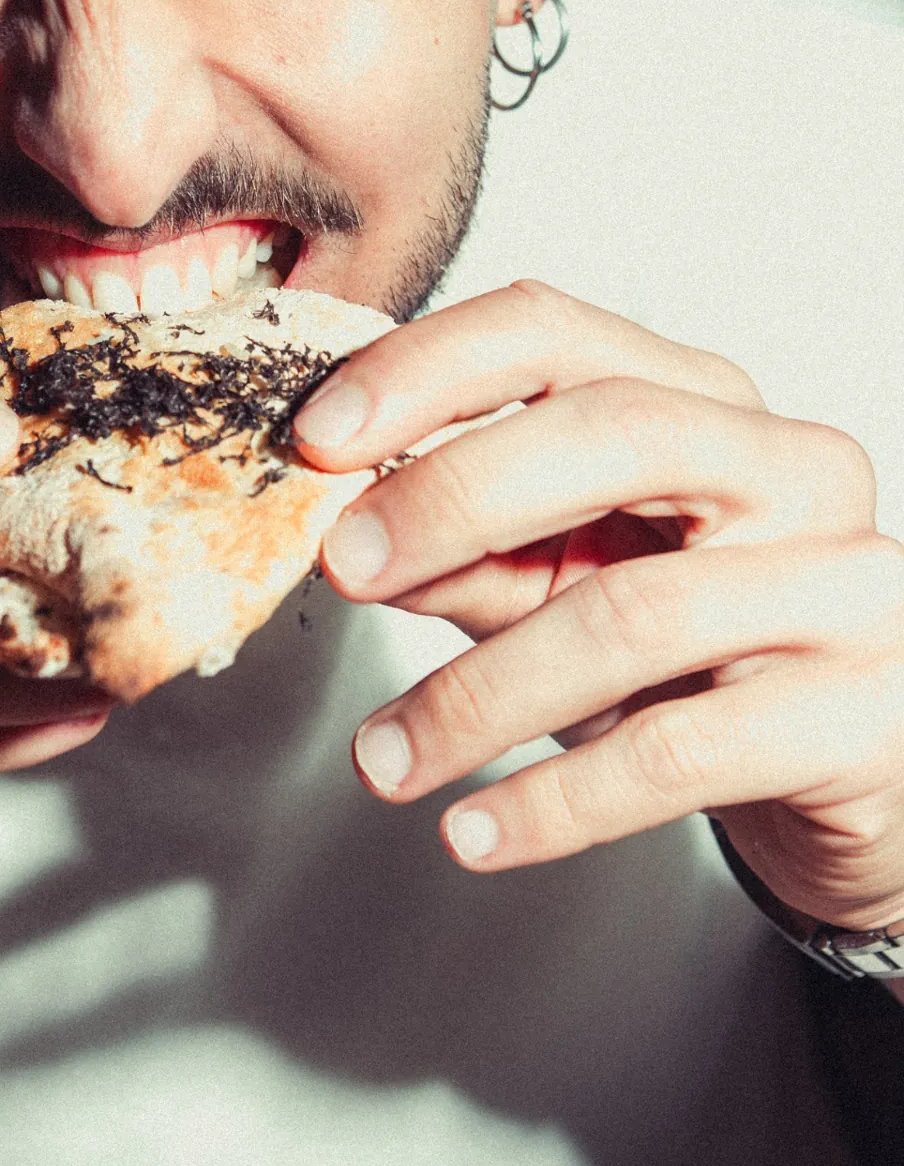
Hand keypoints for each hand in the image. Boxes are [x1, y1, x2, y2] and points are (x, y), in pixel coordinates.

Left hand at [294, 281, 903, 936]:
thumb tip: (341, 536)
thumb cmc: (698, 655)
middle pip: (615, 433)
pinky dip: (555, 800)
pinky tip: (472, 833)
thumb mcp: (568, 582)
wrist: (859, 777)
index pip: (556, 332)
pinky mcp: (861, 715)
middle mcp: (791, 468)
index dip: (426, 371)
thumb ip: (469, 551)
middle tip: (342, 567)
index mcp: (704, 404)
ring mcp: (844, 586)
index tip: (315, 440)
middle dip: (453, 495)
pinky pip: (682, 753)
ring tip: (384, 760)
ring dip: (476, 694)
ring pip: (634, 612)